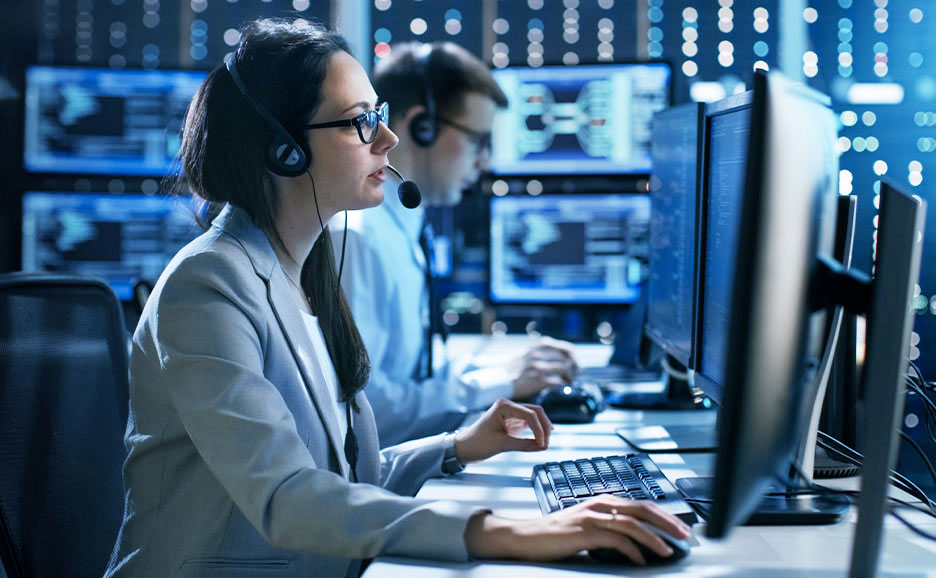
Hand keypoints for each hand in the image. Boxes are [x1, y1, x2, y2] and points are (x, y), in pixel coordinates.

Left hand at [454, 398, 552, 463]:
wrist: (464, 448)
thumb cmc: (477, 443)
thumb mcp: (502, 445)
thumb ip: (524, 445)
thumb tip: (542, 446)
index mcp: (503, 405)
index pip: (530, 414)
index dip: (539, 429)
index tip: (543, 444)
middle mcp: (508, 406)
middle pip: (535, 412)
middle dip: (544, 427)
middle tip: (547, 443)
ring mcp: (511, 413)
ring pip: (534, 417)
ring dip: (542, 429)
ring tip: (545, 443)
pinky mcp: (512, 421)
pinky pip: (529, 423)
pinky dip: (536, 431)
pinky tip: (541, 440)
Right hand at [464, 496, 691, 565]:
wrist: (527, 537)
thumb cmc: (558, 534)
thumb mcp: (588, 525)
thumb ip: (610, 527)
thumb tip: (637, 540)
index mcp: (603, 501)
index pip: (641, 504)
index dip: (664, 515)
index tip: (681, 528)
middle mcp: (600, 504)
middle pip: (642, 509)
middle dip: (668, 523)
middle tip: (685, 536)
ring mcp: (592, 516)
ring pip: (632, 523)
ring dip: (654, 538)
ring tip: (668, 550)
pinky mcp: (584, 531)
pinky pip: (616, 539)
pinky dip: (632, 551)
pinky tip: (640, 561)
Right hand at [510, 337, 578, 399]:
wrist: (499, 380)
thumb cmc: (512, 368)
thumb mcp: (525, 353)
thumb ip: (539, 351)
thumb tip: (555, 351)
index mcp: (538, 347)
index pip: (565, 347)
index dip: (574, 355)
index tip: (576, 362)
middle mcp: (539, 355)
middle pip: (567, 358)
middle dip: (574, 366)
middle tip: (576, 374)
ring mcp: (539, 367)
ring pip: (565, 369)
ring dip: (570, 376)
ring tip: (568, 381)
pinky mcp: (538, 380)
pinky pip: (558, 381)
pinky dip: (563, 384)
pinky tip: (561, 387)